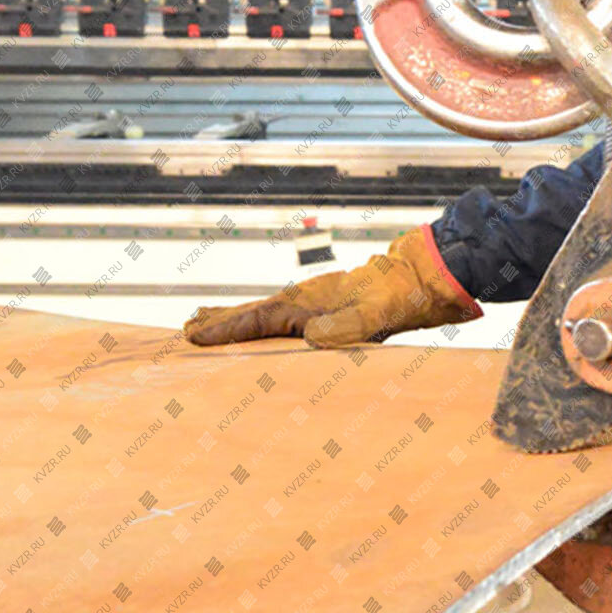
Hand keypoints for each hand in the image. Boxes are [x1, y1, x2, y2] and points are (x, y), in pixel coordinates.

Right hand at [183, 226, 482, 348]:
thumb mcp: (378, 314)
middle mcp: (308, 299)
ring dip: (237, 322)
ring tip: (206, 324)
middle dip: (221, 323)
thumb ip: (347, 325)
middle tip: (184, 331)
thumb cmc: (403, 295)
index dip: (224, 330)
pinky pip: (286, 319)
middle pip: (254, 313)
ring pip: (267, 314)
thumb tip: (310, 337)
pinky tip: (261, 330)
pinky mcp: (329, 307)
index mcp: (311, 302)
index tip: (191, 336)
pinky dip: (263, 324)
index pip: (257, 319)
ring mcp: (317, 302)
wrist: (427, 274)